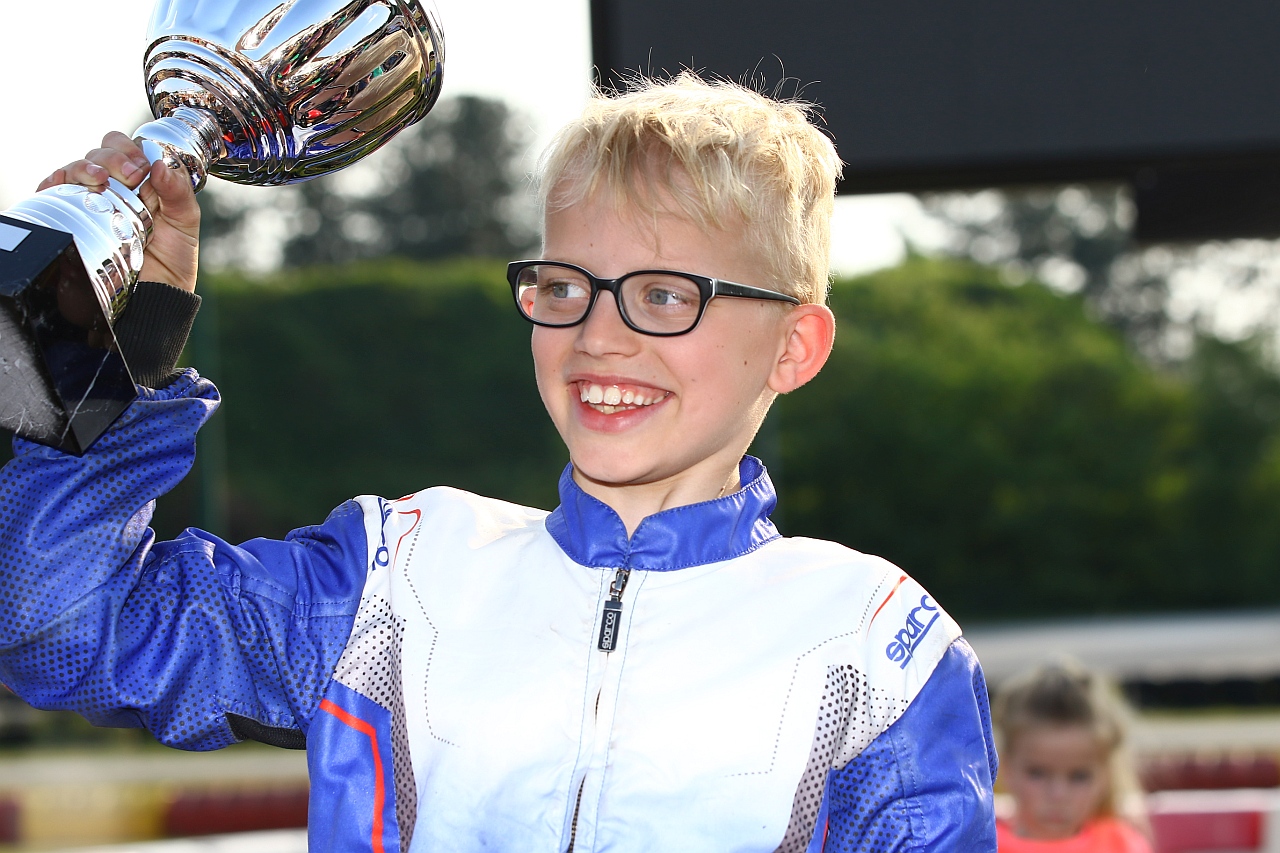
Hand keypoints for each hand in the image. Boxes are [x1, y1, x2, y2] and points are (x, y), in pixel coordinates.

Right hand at [37, 132, 200, 292]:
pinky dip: (56, 182)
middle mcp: (114, 188)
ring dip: (85, 167)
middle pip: (100, 153)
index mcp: (142, 182)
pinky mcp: (72, 218)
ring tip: (99, 180)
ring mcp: (92, 201)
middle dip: (112, 157)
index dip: (131, 149)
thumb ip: (179, 192)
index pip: (127, 148)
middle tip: (130, 176)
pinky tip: (67, 185)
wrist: (155, 297)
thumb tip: (161, 163)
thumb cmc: (172, 261)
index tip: (142, 167)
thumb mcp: (186, 223)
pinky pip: (53, 191)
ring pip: (77, 168)